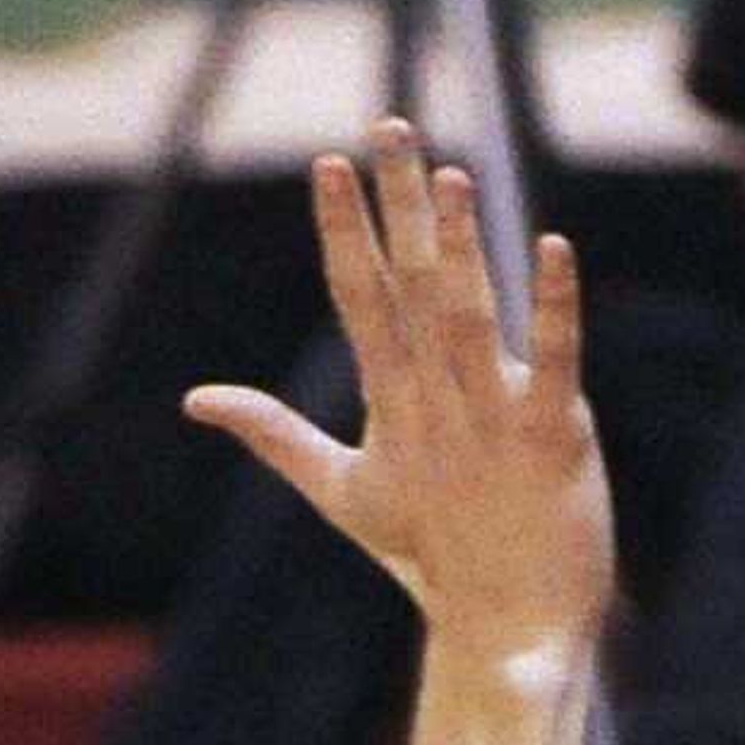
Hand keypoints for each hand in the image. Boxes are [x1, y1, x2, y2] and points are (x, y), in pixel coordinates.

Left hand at [184, 120, 611, 658]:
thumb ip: (274, 434)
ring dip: (458, 245)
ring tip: (447, 174)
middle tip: (388, 124)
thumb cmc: (427, 549)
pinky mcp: (548, 435)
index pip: (361, 293)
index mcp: (398, 390)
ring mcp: (495, 404)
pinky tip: (550, 250)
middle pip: (413, 279)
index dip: (342, 231)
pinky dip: (549, 309)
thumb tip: (194, 398)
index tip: (327, 164)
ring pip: (469, 310)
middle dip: (399, 205)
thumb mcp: (340, 486)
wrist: (502, 619)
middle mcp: (446, 382)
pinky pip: (549, 360)